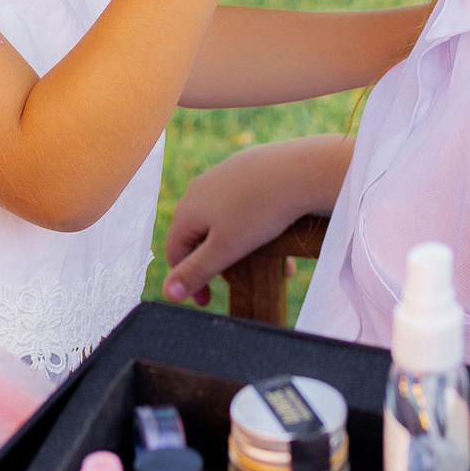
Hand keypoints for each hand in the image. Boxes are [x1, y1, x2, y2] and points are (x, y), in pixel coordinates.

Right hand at [162, 136, 348, 302]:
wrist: (301, 170)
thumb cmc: (259, 211)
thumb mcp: (225, 250)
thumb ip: (195, 272)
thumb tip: (168, 293)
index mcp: (187, 209)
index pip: (175, 254)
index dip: (189, 282)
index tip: (208, 301)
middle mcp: (199, 189)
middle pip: (200, 237)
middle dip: (218, 264)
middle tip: (237, 283)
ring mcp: (222, 176)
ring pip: (224, 221)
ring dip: (239, 248)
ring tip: (263, 264)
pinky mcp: (245, 169)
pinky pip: (242, 204)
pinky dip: (252, 226)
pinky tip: (273, 236)